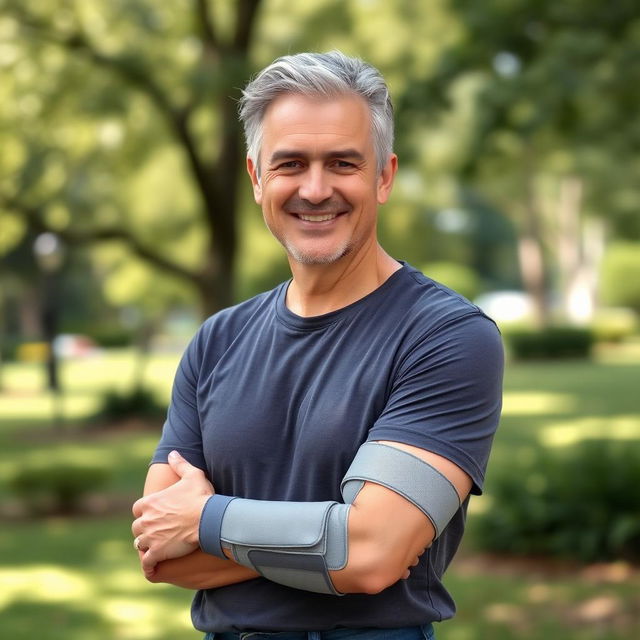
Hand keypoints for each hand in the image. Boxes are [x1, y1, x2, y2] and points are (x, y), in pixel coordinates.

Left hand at [132, 451, 213, 574]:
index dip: (145, 512)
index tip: (154, 515)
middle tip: (155, 532)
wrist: (208, 519)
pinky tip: (153, 567)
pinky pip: (146, 563)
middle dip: (144, 530)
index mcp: (150, 502)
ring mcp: (150, 537)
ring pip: (139, 544)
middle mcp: (146, 520)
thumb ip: (180, 464)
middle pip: (136, 528)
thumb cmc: (201, 497)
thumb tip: (172, 453)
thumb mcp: (192, 475)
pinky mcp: (157, 552)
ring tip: (156, 548)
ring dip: (146, 546)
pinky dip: (149, 566)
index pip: (137, 509)